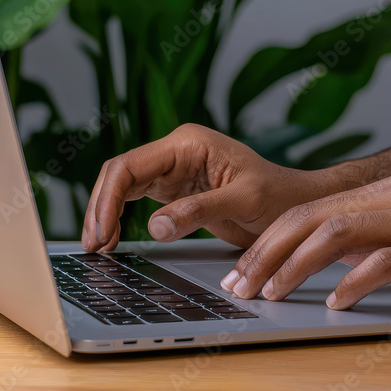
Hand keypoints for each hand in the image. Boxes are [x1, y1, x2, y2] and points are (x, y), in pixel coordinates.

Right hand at [82, 124, 336, 251]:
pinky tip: (114, 240)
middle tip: (93, 245)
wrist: (297, 204)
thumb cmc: (280, 195)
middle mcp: (176, 152)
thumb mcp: (244, 202)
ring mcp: (174, 170)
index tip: (103, 231)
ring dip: (106, 215)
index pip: (130, 166)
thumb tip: (156, 227)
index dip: (108, 199)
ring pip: (122, 187)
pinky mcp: (175, 190)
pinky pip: (136, 200)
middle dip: (100, 208)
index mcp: (188, 143)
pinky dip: (121, 219)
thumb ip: (199, 211)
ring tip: (98, 247)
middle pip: (119, 175)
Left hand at [219, 171, 390, 313]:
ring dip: (294, 266)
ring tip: (268, 293)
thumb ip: (390, 239)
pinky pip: (385, 263)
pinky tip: (332, 304)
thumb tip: (340, 264)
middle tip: (238, 283)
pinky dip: (351, 284)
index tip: (245, 267)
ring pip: (337, 234)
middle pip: (315, 216)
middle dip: (267, 251)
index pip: (318, 208)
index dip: (273, 238)